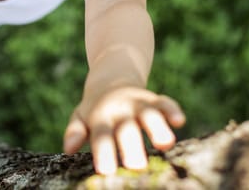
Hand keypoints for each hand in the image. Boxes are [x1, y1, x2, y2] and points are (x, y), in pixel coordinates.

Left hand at [63, 86, 184, 174]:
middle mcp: (120, 111)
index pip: (101, 137)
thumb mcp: (80, 116)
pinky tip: (179, 121)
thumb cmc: (95, 108)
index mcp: (100, 118)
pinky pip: (165, 103)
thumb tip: (68, 148)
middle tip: (136, 166)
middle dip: (131, 147)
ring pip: (149, 115)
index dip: (104, 153)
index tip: (106, 171)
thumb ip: (75, 131)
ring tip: (164, 143)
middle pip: (126, 130)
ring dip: (157, 128)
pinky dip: (172, 110)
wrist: (111, 76)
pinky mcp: (155, 100)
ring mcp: (138, 104)